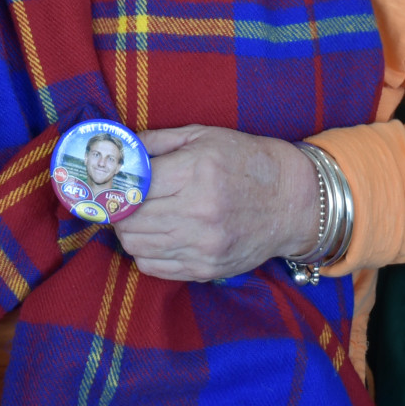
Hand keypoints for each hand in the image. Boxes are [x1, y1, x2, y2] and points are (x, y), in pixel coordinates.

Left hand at [113, 125, 319, 282]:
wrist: (292, 201)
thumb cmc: (246, 162)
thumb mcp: (203, 136)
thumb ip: (156, 142)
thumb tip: (119, 152)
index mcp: (197, 172)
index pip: (133, 186)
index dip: (115, 185)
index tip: (111, 182)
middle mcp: (199, 212)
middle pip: (129, 220)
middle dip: (118, 210)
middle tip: (120, 201)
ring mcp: (203, 245)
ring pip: (136, 246)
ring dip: (128, 232)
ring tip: (138, 217)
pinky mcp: (207, 269)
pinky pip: (154, 267)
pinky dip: (145, 253)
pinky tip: (156, 236)